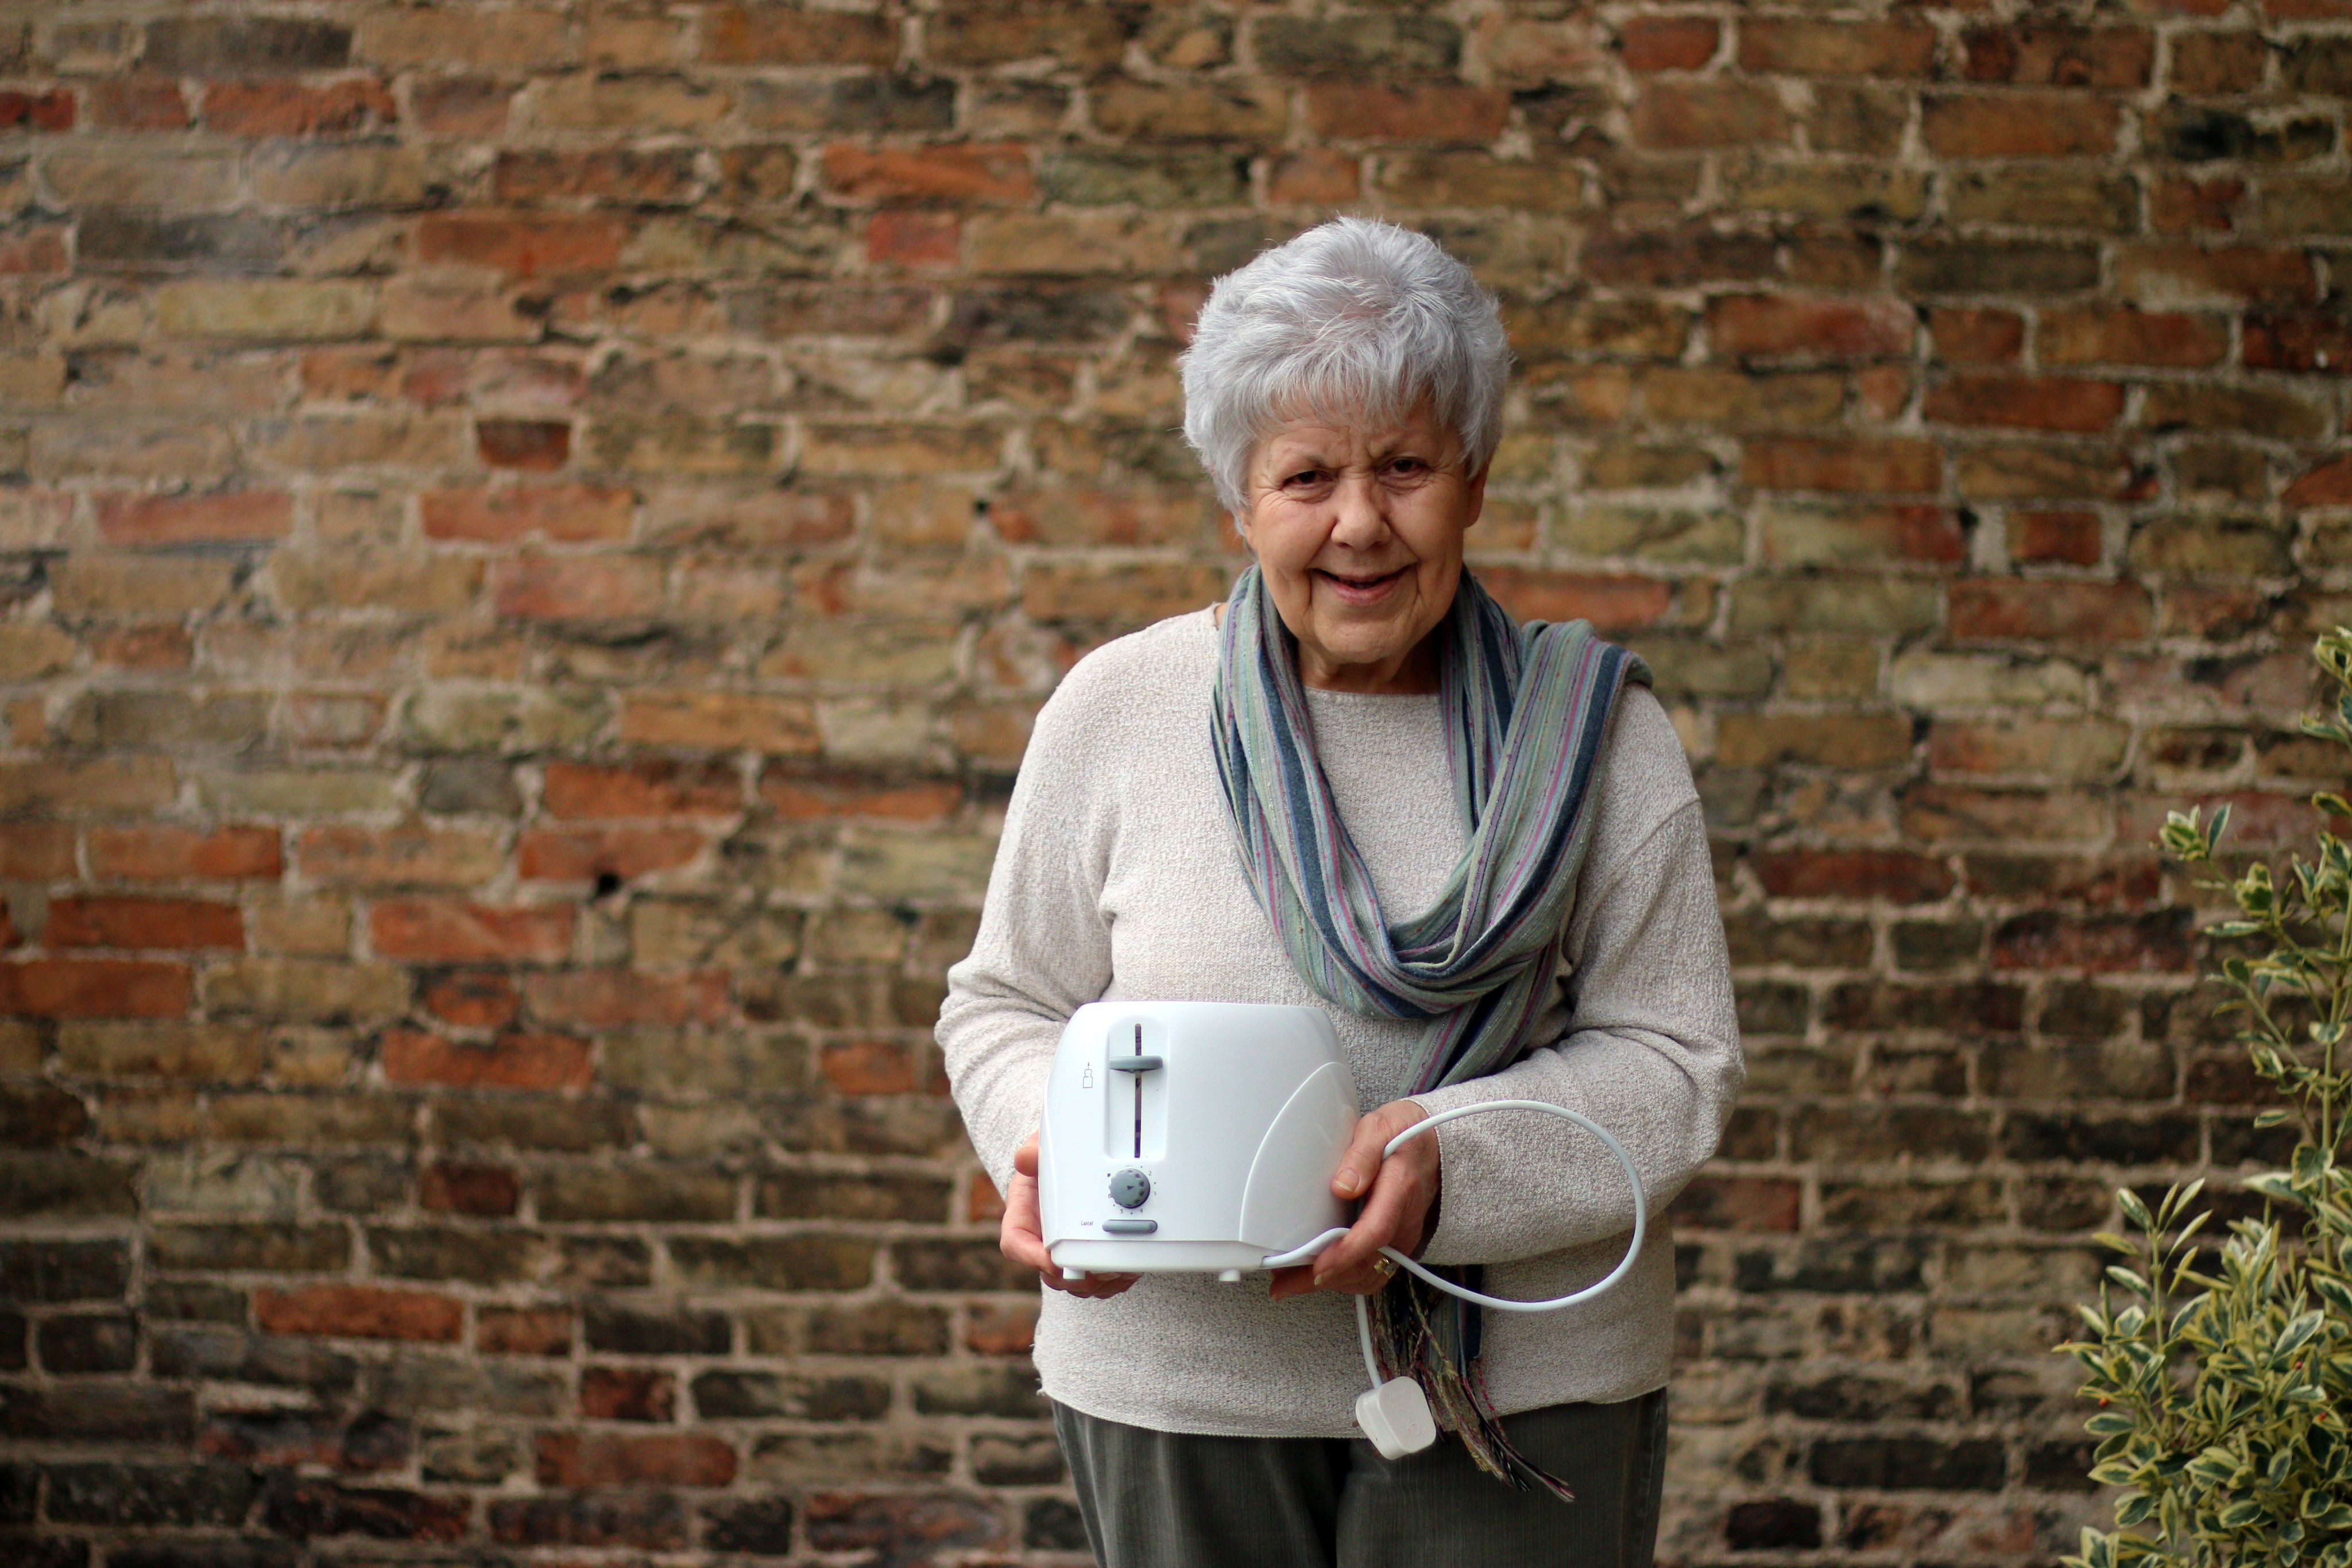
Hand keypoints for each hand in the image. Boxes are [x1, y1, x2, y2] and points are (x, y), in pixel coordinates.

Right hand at [1000, 1132, 1138, 1299]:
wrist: (1068, 1165)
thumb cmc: (1050, 1161)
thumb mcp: (1040, 1150)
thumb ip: (1033, 1152)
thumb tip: (1025, 1159)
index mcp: (1023, 1217)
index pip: (1016, 1243)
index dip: (1031, 1257)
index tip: (1051, 1262)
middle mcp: (1040, 1241)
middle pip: (1048, 1273)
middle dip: (1072, 1277)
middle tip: (1095, 1271)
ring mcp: (1063, 1254)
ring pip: (1074, 1283)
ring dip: (1095, 1283)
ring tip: (1118, 1271)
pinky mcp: (1084, 1261)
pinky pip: (1095, 1283)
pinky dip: (1111, 1283)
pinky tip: (1127, 1272)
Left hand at [1270, 1100, 1439, 1300]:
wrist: (1434, 1147)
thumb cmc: (1404, 1135)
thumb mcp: (1380, 1128)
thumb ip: (1361, 1155)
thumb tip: (1343, 1186)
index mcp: (1399, 1189)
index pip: (1375, 1231)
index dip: (1345, 1253)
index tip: (1318, 1266)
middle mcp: (1404, 1221)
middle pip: (1368, 1264)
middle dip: (1327, 1277)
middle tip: (1285, 1280)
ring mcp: (1402, 1237)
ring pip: (1369, 1275)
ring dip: (1332, 1282)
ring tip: (1292, 1281)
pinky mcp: (1396, 1245)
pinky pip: (1372, 1272)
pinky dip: (1344, 1279)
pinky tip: (1318, 1274)